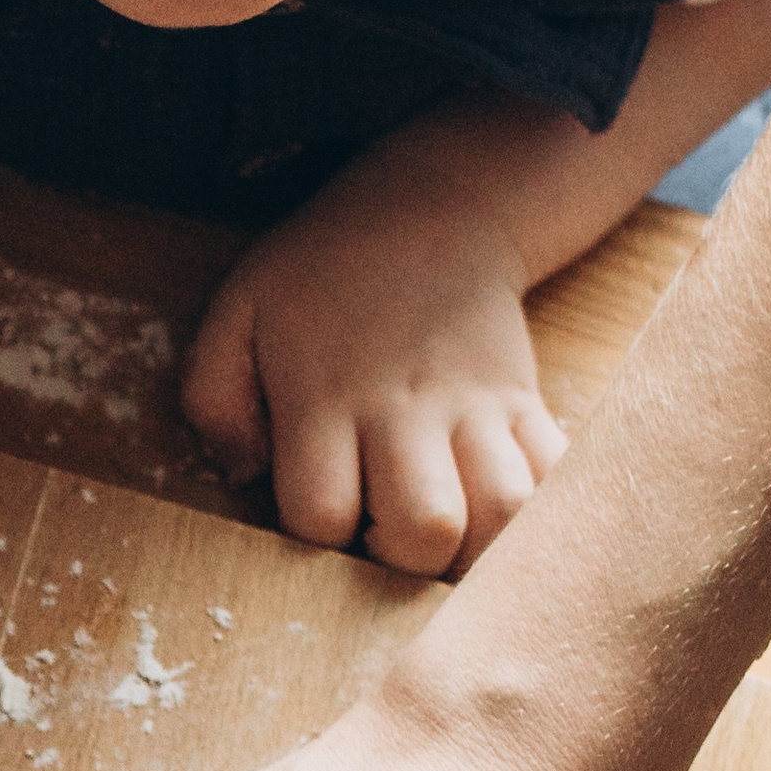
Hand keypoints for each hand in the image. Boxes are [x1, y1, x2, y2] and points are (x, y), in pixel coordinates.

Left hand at [183, 180, 566, 575]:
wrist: (432, 207)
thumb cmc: (322, 272)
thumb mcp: (237, 314)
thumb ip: (213, 400)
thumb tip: (242, 477)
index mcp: (327, 398)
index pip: (321, 514)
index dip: (315, 537)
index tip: (320, 515)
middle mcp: (408, 410)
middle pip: (426, 529)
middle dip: (404, 564)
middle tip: (387, 539)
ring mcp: (477, 408)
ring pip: (504, 514)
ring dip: (477, 550)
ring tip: (446, 540)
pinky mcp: (525, 403)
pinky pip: (557, 477)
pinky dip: (540, 514)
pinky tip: (501, 515)